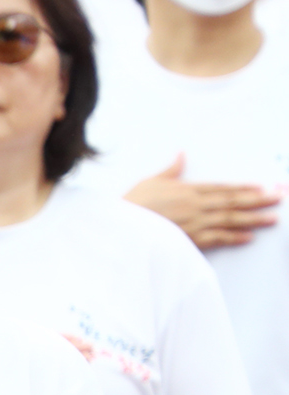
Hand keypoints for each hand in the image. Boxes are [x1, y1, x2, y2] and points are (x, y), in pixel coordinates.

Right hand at [126, 154, 279, 249]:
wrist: (120, 228)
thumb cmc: (131, 205)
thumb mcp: (150, 181)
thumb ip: (170, 170)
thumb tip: (181, 154)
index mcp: (188, 189)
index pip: (223, 188)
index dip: (245, 188)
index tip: (263, 187)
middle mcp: (196, 205)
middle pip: (234, 201)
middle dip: (259, 200)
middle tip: (279, 197)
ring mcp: (194, 223)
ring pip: (231, 219)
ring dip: (253, 218)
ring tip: (272, 218)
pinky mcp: (189, 240)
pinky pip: (217, 238)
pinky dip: (234, 238)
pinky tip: (248, 237)